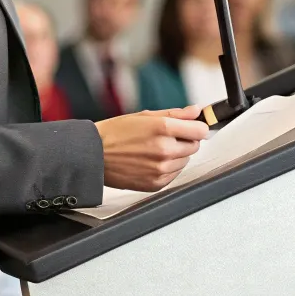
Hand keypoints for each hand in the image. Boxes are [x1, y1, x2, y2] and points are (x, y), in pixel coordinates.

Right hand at [94, 106, 208, 192]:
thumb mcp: (145, 115)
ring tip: (155, 149)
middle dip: (185, 140)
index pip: (200, 130)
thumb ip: (175, 114)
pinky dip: (169, 167)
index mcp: (162, 129)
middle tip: (167, 136)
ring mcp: (160, 169)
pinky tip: (152, 160)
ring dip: (177, 154)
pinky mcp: (156, 184)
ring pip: (186, 160)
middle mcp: (164, 150)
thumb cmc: (115, 133)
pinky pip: (175, 174)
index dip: (198, 127)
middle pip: (195, 146)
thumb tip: (196, 111)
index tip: (194, 127)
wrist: (94, 156)